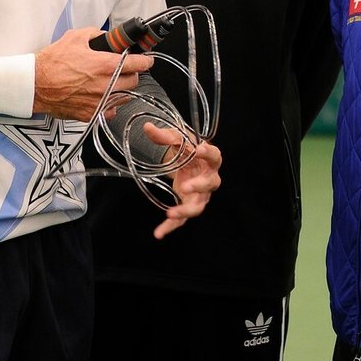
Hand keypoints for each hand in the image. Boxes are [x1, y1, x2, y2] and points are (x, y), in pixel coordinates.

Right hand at [33, 27, 152, 120]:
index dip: (146, 61)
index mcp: (106, 65)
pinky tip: (103, 97)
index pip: (138, 64)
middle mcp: (106, 85)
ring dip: (123, 89)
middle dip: (133, 74)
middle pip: (134, 82)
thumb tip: (105, 36)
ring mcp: (99, 101)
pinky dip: (111, 104)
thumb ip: (95, 34)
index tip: (147, 61)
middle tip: (126, 70)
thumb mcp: (75, 37)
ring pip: (124, 97)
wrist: (34, 85)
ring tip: (114, 83)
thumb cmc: (52, 62)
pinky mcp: (90, 114)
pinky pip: (110, 111)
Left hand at [141, 123, 221, 239]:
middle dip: (198, 186)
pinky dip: (171, 227)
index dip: (208, 153)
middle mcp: (209, 178)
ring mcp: (200, 195)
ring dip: (185, 211)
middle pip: (210, 184)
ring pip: (198, 206)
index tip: (199, 149)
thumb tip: (146, 127)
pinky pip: (182, 220)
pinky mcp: (189, 205)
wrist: (187, 160)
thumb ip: (163, 135)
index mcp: (209, 159)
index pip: (214, 156)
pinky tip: (158, 233)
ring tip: (170, 213)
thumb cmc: (186, 148)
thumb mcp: (176, 138)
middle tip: (185, 186)